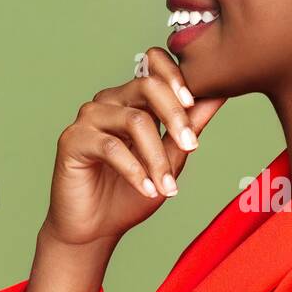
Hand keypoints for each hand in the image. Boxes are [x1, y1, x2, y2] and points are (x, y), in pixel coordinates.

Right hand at [42, 48, 225, 248]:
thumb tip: (219, 94)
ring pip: (135, 120)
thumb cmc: (131, 193)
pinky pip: (112, 148)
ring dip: (157, 157)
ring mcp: (89, 118)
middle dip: (175, 115)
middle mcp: (110, 101)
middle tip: (191, 146)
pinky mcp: (73, 140)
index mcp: (134, 99)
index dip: (177, 77)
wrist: (96, 228)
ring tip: (168, 186)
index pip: (154, 63)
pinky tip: (149, 190)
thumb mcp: (170, 159)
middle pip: (147, 86)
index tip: (195, 104)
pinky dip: (136, 171)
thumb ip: (190, 126)